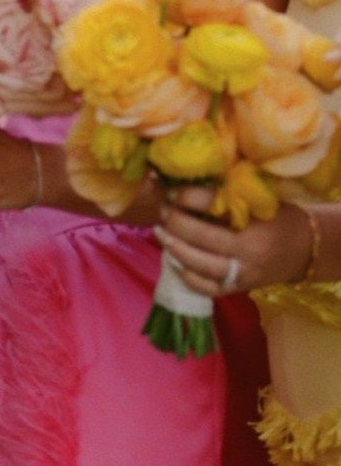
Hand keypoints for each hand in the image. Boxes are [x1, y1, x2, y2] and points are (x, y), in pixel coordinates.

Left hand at [156, 188, 312, 296]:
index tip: (171, 191)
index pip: (212, 204)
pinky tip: (173, 259)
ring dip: (174, 247)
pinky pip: (207, 287)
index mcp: (255, 222)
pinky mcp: (240, 288)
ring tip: (160, 232)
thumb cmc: (277, 216)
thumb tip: (183, 177)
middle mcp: (249, 251)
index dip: (185, 196)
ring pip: (200, 264)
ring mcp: (244, 273)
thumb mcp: (258, 198)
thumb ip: (227, 192)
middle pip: (200, 236)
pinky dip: (186, 275)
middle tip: (162, 210)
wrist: (304, 250)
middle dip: (174, 221)